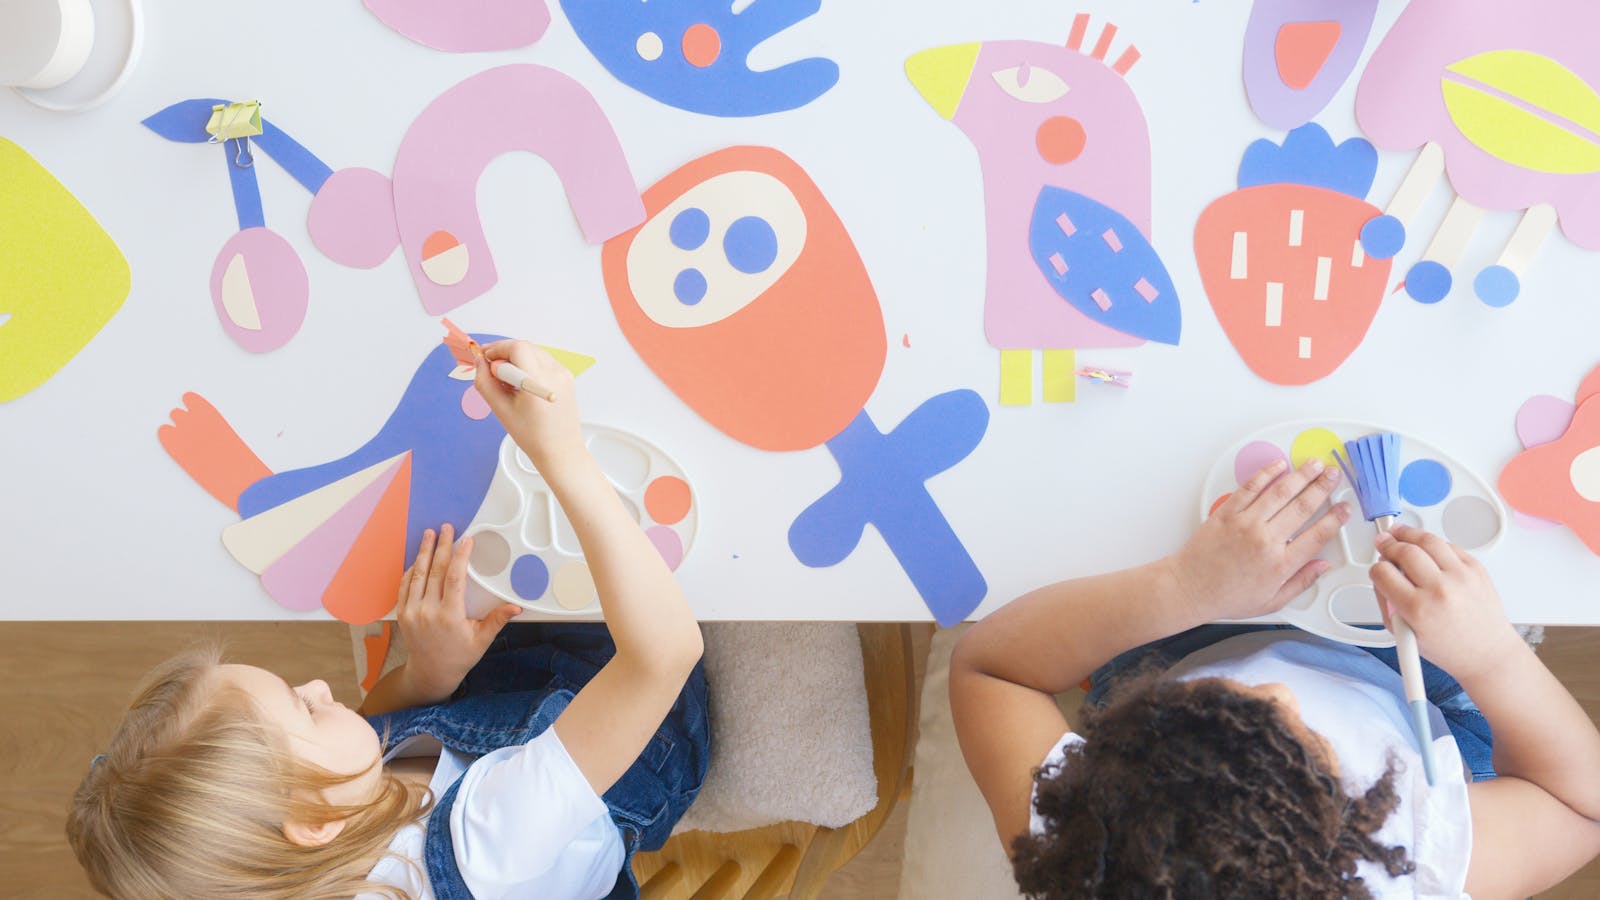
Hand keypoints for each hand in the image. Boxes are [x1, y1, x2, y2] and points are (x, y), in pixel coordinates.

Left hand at [395, 524, 520, 700]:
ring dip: (424, 552)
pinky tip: (418, 558)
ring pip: (418, 574)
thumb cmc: (459, 657)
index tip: (466, 541)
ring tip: (429, 534)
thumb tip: (516, 607)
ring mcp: (412, 612)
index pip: (454, 578)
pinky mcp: (403, 614)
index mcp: (449, 616)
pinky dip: (411, 569)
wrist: (430, 673)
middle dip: (441, 546)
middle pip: (435, 571)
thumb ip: (497, 620)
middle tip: (446, 528)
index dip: (460, 556)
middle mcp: (428, 612)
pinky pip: (405, 585)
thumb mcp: (481, 640)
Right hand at [473, 340, 584, 474]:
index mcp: (539, 382)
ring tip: (506, 379)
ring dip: (517, 358)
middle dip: (505, 353)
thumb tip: (479, 363)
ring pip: (534, 352)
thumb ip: (485, 383)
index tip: (484, 358)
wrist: (560, 450)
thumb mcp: (501, 410)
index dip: (496, 349)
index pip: (516, 348)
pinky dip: (529, 365)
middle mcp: (555, 374)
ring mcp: (564, 374)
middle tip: (490, 368)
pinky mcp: (567, 378)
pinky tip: (521, 382)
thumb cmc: (533, 436)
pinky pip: (544, 361)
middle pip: (525, 347)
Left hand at [1168, 458, 1349, 620]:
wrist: (1189, 588)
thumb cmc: (1226, 597)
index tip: (1345, 508)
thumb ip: (1301, 582)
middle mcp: (1265, 540)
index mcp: (1280, 564)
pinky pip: (1250, 488)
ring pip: (1280, 492)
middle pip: (1303, 506)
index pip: (1318, 534)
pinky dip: (1266, 474)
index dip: (1336, 518)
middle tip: (1334, 476)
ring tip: (1315, 465)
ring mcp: (1245, 524)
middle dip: (1323, 487)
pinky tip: (1279, 466)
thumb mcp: (1271, 601)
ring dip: (1301, 475)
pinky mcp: (1226, 513)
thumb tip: (1323, 566)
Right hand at [1370, 524, 1519, 682]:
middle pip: (1404, 550)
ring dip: (1408, 533)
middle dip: (1388, 544)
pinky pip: (1450, 545)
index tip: (1377, 569)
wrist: (1488, 654)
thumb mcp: (1405, 635)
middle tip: (1383, 542)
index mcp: (1418, 609)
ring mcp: (1461, 576)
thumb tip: (1381, 576)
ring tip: (1400, 533)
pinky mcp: (1477, 569)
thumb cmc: (1450, 649)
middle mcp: (1441, 589)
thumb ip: (1387, 603)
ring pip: (1428, 540)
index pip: (1383, 572)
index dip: (1376, 569)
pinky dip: (1434, 543)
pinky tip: (1426, 547)